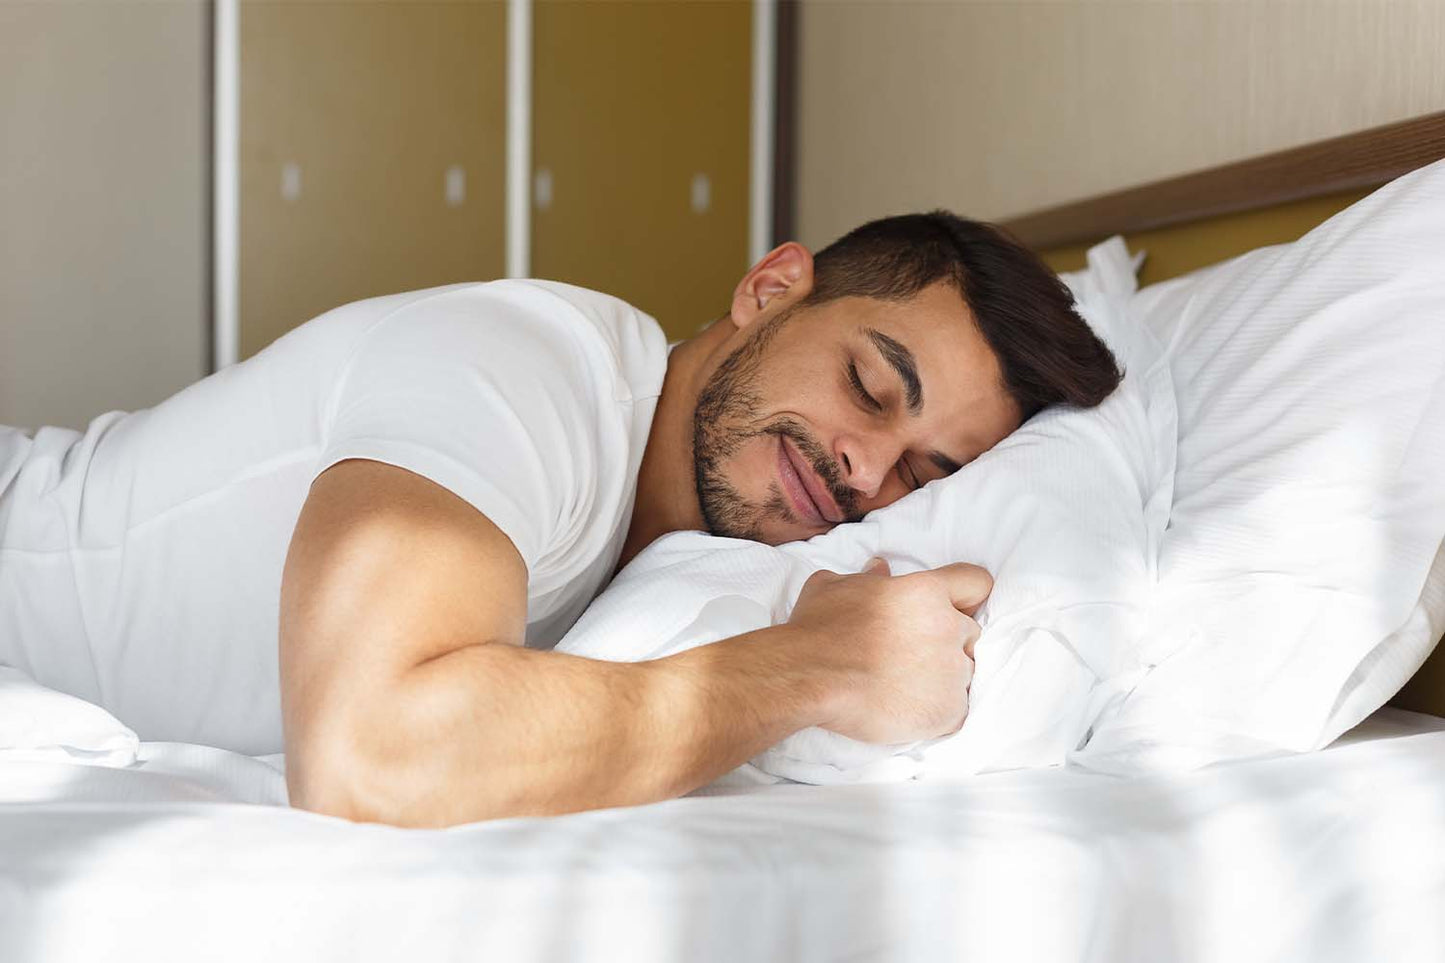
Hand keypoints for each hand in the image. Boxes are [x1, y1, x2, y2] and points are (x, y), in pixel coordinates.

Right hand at [784, 558, 989, 744]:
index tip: (953, 608)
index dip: (966, 596)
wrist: (809, 678)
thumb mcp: (835, 587)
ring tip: (905, 687)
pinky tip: (907, 710)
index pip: (976, 583)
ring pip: (964, 673)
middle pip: (970, 632)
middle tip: (912, 655)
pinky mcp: (948, 711)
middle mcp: (948, 627)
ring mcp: (951, 672)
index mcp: (927, 591)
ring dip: (942, 678)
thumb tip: (879, 569)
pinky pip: (957, 711)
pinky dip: (938, 713)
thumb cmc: (818, 630)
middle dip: (947, 641)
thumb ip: (866, 577)